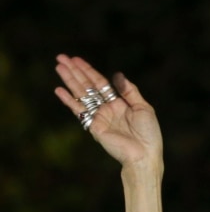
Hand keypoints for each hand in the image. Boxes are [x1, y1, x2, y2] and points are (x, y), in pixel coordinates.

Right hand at [53, 55, 162, 172]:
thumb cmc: (149, 133)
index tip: (76, 59)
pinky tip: (59, 90)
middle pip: (87, 86)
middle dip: (75, 72)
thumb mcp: (143, 107)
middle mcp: (107, 108)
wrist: (144, 154)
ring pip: (81, 94)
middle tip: (61, 57)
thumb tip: (116, 75)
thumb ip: (129, 91)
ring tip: (58, 67)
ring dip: (69, 81)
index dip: (88, 71)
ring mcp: (99, 117)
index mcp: (119, 103)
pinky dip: (69, 100)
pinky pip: (79, 110)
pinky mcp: (93, 126)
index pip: (100, 83)